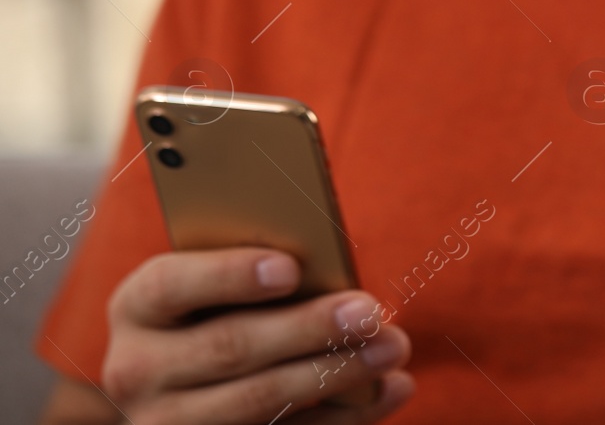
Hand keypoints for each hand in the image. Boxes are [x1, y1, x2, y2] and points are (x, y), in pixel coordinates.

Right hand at [100, 247, 412, 423]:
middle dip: (308, 328)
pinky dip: (344, 415)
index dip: (230, 275)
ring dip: (335, 375)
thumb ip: (261, 269)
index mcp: (138, 306)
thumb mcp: (218, 283)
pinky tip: (391, 389)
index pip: (172, 285)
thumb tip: (330, 270)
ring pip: (258, 401)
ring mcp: (167, 423)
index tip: (290, 269)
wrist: (188, 382)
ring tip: (392, 347)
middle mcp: (138, 370)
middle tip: (369, 312)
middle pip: (229, 346)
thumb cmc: (222, 307)